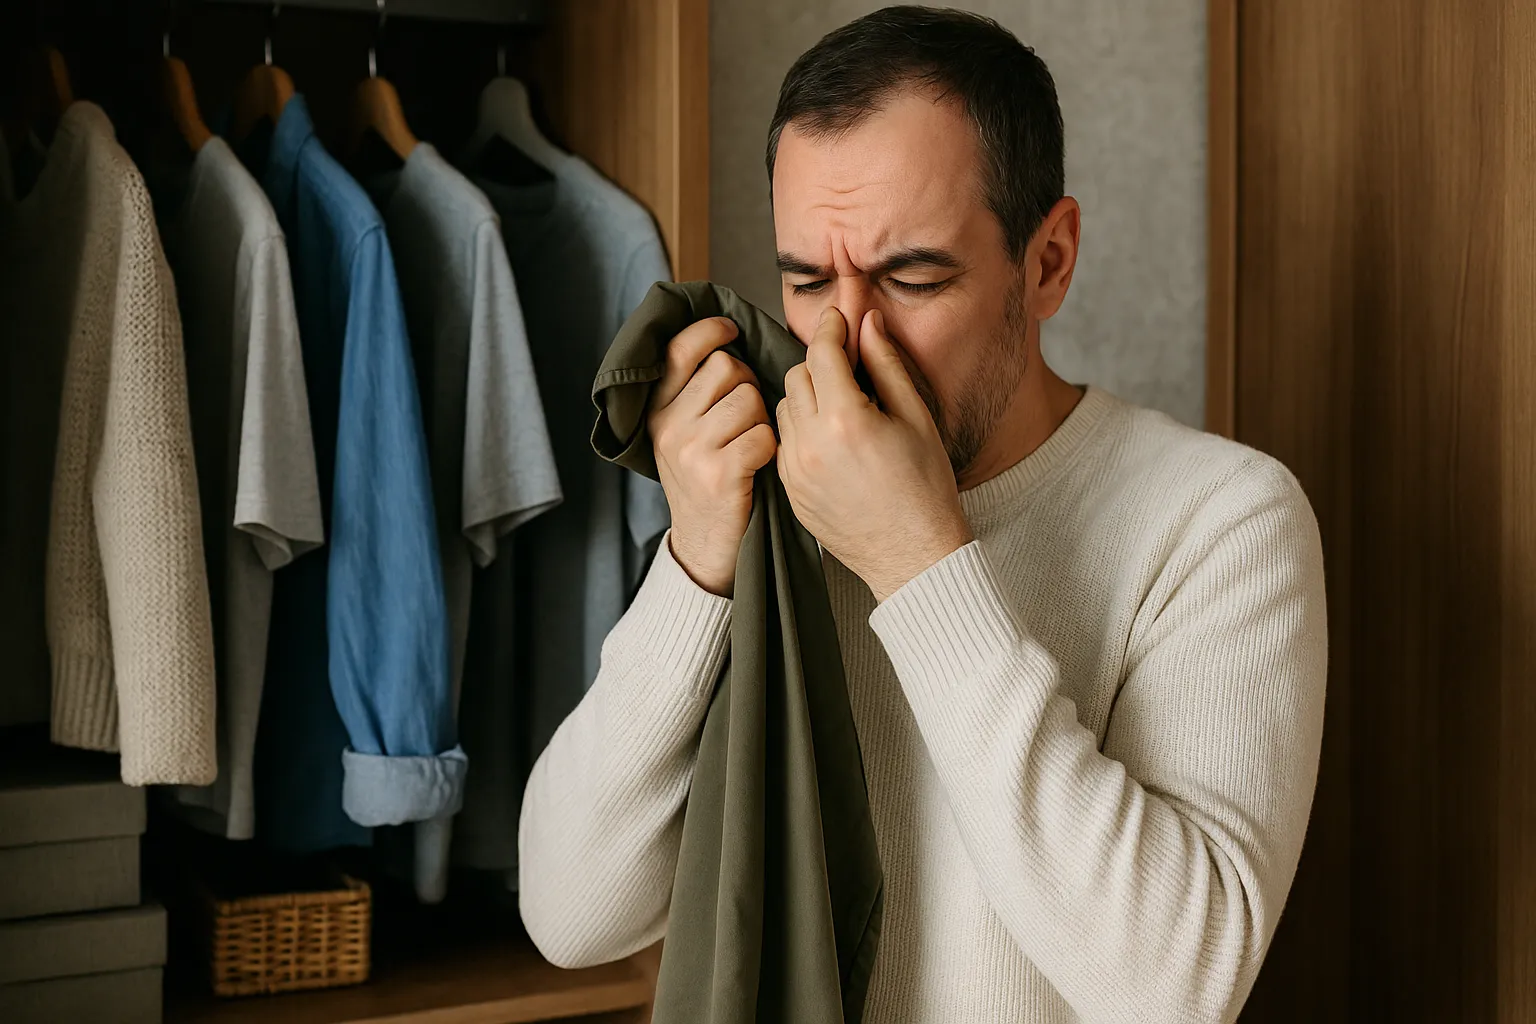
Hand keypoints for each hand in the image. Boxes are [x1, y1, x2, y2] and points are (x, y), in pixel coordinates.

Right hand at [648, 317, 776, 596]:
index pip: (679, 349)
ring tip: (750, 445)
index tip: (729, 330)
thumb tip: (729, 341)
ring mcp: (691, 449)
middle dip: (748, 384)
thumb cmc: (706, 484)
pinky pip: (763, 435)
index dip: (709, 331)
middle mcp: (668, 426)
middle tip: (746, 415)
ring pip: (749, 398)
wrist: (704, 548)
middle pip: (727, 367)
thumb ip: (695, 393)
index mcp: (656, 411)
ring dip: (762, 419)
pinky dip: (771, 448)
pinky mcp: (719, 473)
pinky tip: (758, 466)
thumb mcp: (683, 436)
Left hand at [776, 308, 972, 601]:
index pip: (822, 353)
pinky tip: (831, 440)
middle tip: (849, 370)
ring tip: (842, 409)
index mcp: (846, 420)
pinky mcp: (789, 490)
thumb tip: (868, 323)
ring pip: (785, 407)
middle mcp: (811, 444)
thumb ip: (886, 365)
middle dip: (820, 364)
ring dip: (808, 398)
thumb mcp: (915, 418)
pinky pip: (783, 441)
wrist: (912, 555)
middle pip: (797, 375)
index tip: (840, 320)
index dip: (831, 328)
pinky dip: (801, 430)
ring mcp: (794, 470)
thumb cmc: (925, 488)